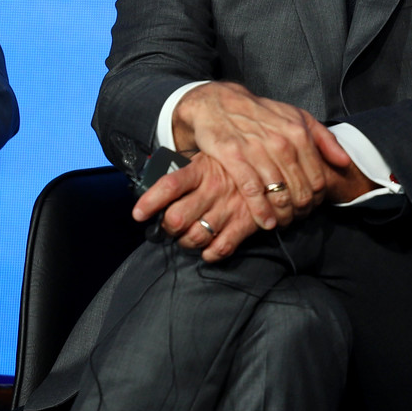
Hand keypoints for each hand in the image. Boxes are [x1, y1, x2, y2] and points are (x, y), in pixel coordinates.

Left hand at [132, 152, 267, 261]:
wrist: (273, 169)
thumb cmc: (232, 165)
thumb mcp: (208, 156)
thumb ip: (186, 171)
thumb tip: (157, 183)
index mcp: (201, 169)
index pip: (169, 185)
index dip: (150, 202)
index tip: (138, 214)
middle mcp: (213, 189)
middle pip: (177, 218)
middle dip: (168, 227)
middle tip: (170, 225)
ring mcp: (229, 208)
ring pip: (195, 237)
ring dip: (186, 242)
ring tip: (187, 237)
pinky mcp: (245, 223)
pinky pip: (220, 248)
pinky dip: (209, 254)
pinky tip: (207, 249)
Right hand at [166, 82, 354, 229]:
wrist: (219, 103)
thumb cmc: (261, 114)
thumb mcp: (297, 117)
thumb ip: (324, 139)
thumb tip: (344, 162)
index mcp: (298, 133)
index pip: (318, 179)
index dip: (317, 199)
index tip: (311, 207)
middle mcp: (280, 142)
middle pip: (301, 191)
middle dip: (301, 211)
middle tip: (296, 218)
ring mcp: (256, 150)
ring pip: (279, 194)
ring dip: (284, 215)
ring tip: (283, 222)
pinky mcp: (234, 157)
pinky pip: (252, 191)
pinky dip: (261, 211)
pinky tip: (266, 222)